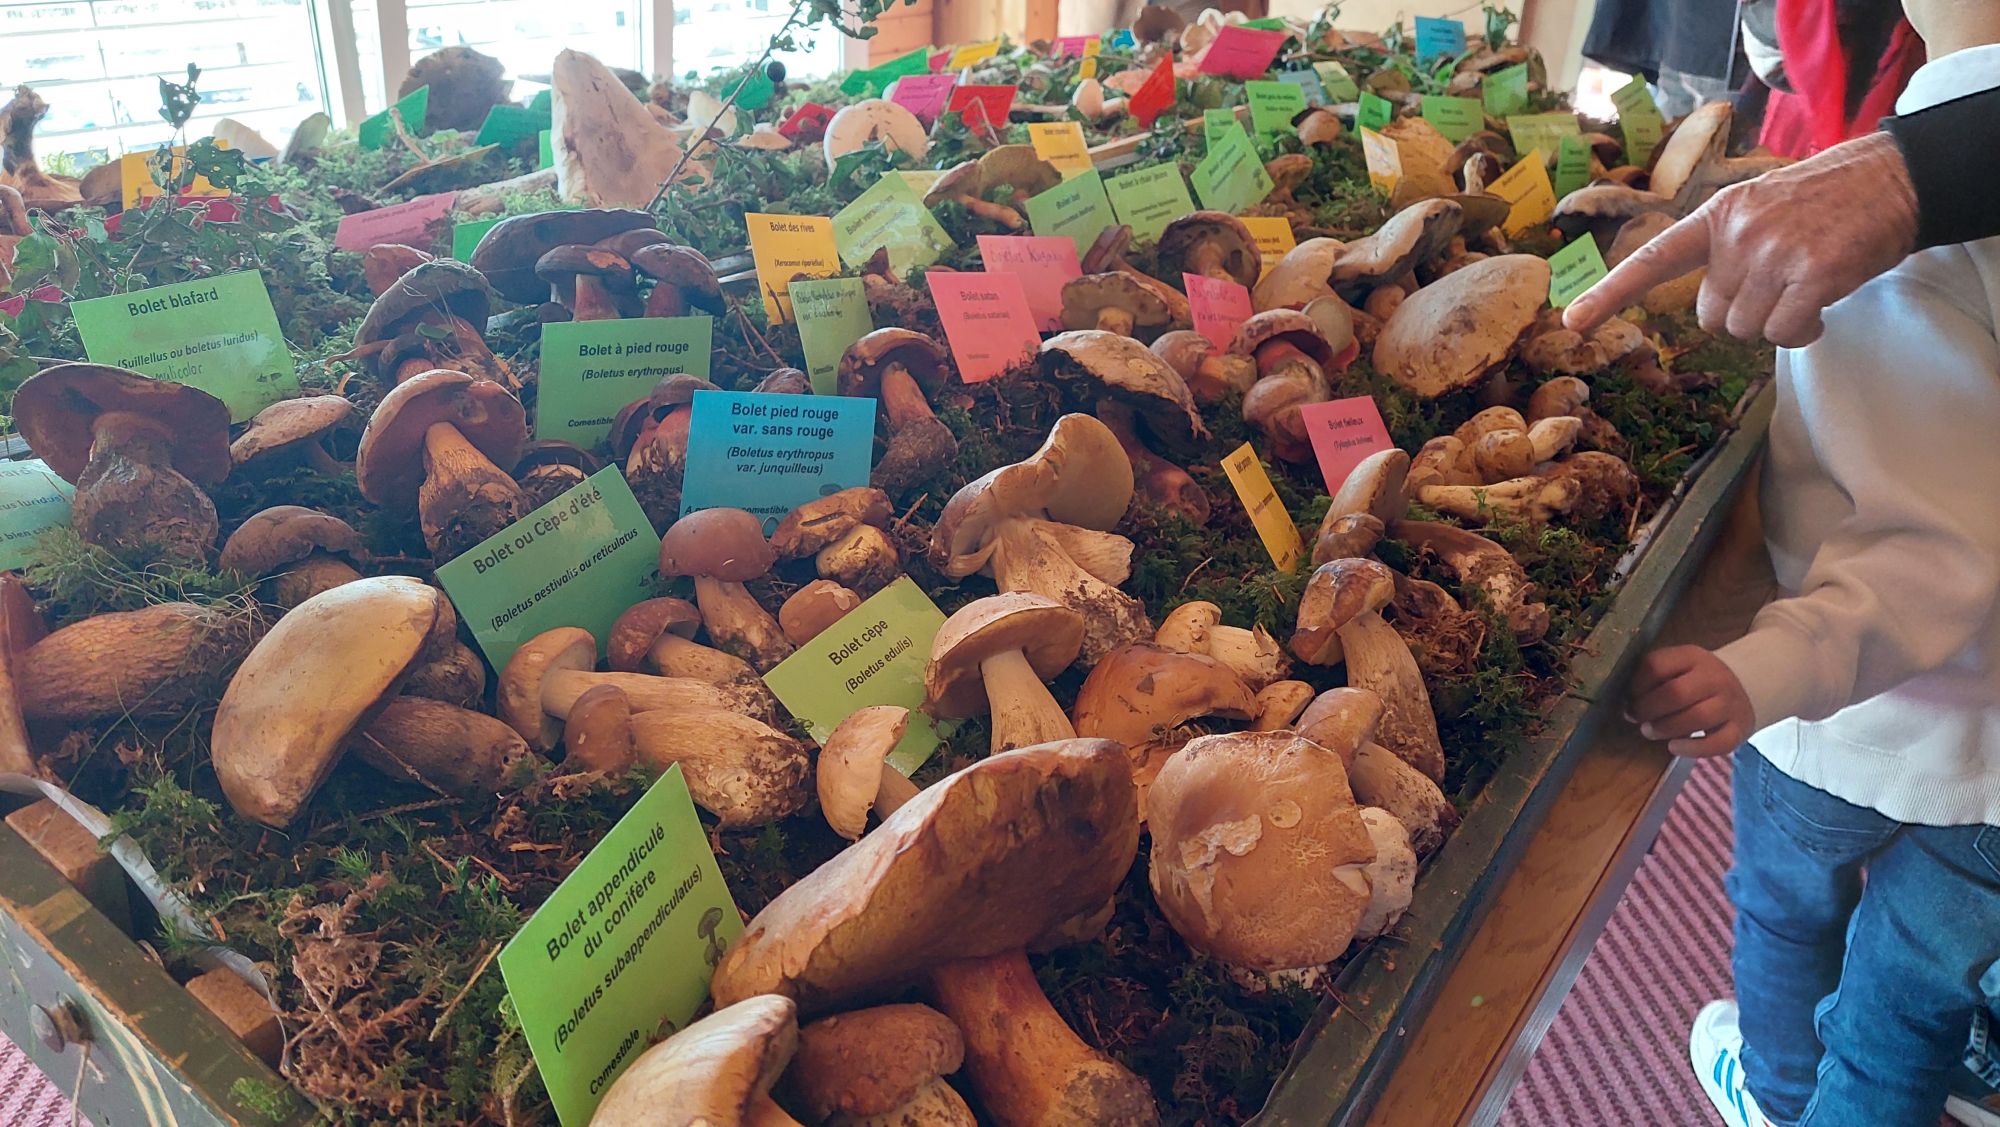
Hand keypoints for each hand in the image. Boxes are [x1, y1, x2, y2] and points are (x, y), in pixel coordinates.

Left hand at [1563, 130, 1918, 347]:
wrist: (1892, 178)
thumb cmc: (1825, 202)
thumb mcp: (1760, 209)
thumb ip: (1727, 251)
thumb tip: (1716, 311)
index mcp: (1717, 217)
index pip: (1653, 260)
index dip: (1610, 294)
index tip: (1571, 322)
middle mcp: (1737, 235)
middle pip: (1714, 315)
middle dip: (1745, 312)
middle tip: (1783, 281)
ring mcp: (1773, 254)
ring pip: (1748, 329)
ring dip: (1778, 321)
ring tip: (1808, 285)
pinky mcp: (1812, 276)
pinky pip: (1784, 333)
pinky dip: (1803, 331)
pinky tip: (1822, 305)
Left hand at [1626, 645, 1755, 756]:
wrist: (1744, 686)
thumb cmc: (1696, 680)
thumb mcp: (1677, 668)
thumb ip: (1653, 679)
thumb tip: (1627, 706)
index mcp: (1692, 656)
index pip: (1656, 666)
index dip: (1636, 685)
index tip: (1630, 698)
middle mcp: (1715, 677)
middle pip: (1676, 693)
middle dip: (1648, 710)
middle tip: (1638, 719)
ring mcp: (1731, 703)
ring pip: (1697, 717)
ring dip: (1666, 728)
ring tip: (1650, 732)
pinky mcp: (1740, 728)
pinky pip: (1718, 743)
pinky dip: (1692, 749)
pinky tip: (1674, 747)